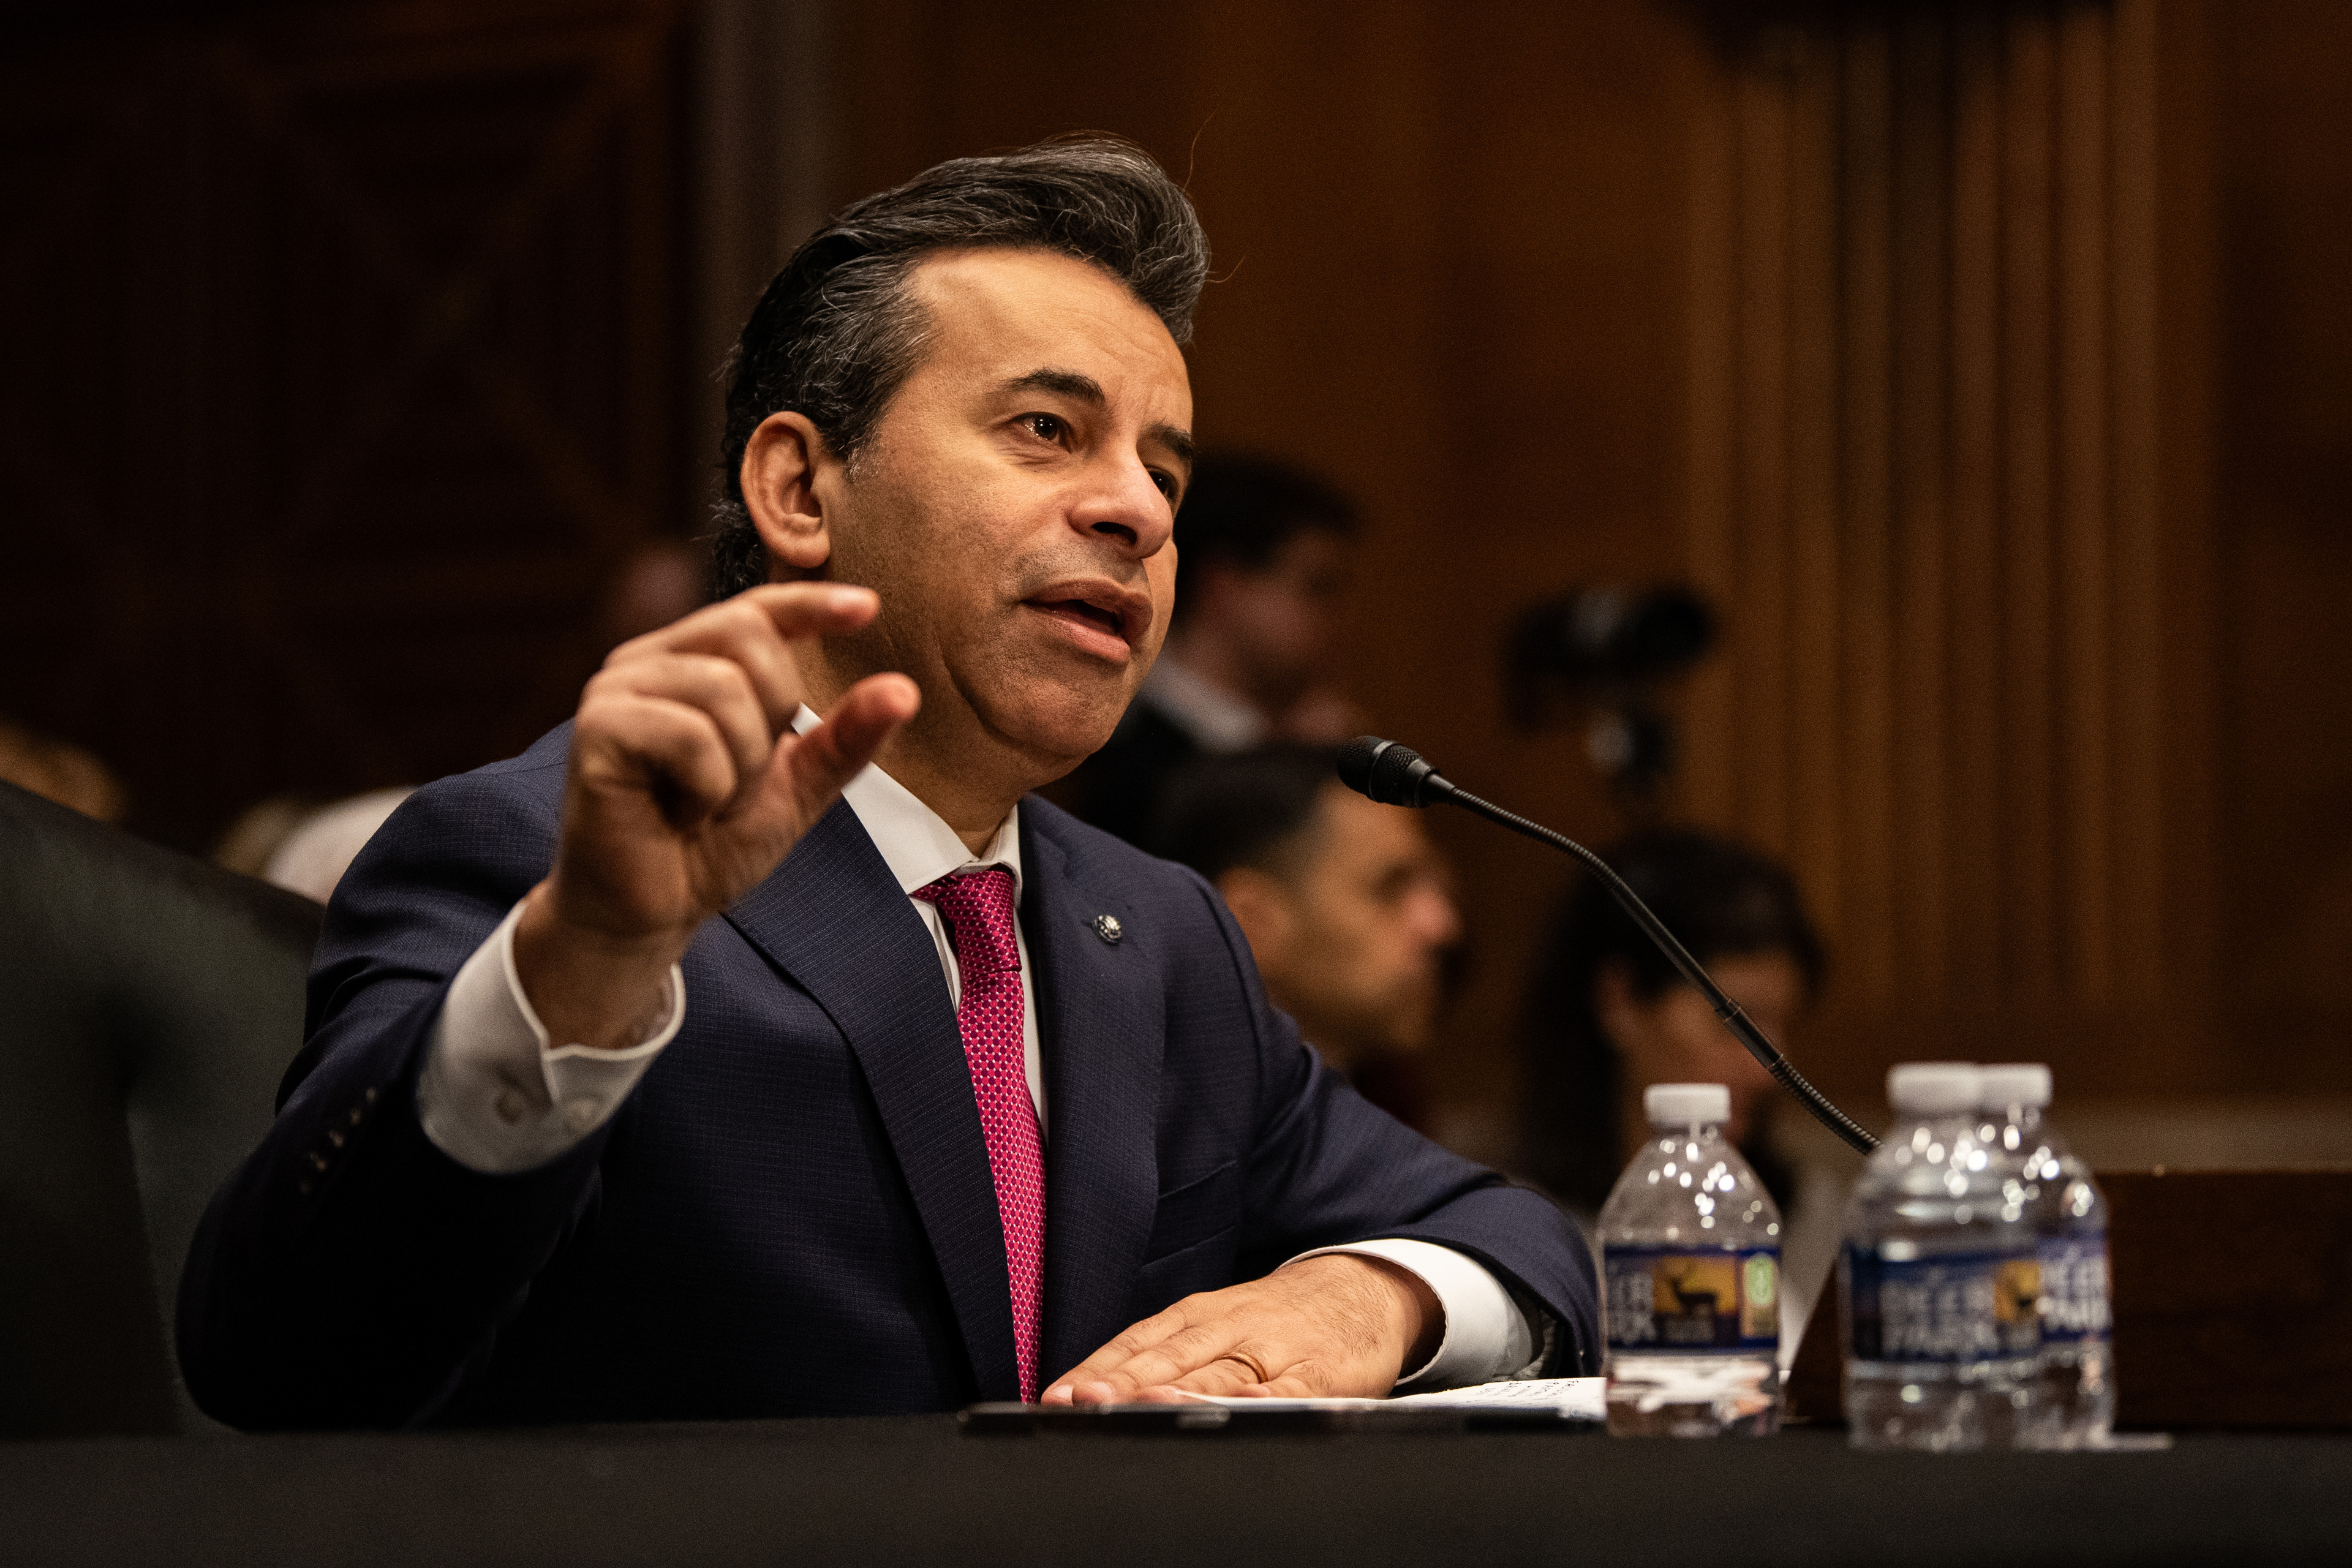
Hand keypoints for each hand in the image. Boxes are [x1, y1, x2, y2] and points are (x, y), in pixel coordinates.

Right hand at [515, 583, 918, 1049]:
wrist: (653, 912)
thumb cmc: (714, 844)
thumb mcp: (798, 785)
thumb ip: (845, 737)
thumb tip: (905, 690)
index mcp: (691, 661)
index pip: (757, 610)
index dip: (811, 603)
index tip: (869, 609)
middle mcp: (647, 660)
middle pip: (749, 636)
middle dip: (772, 716)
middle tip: (738, 780)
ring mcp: (616, 689)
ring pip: (723, 690)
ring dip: (739, 765)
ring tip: (705, 801)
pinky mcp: (597, 728)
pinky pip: (690, 734)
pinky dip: (707, 785)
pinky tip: (679, 811)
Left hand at [1040, 1255, 1440, 1404]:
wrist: (1361, 1290)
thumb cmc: (1276, 1320)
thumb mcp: (1219, 1322)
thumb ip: (1169, 1354)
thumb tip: (1096, 1390)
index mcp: (1200, 1315)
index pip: (1137, 1343)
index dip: (1097, 1368)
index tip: (1057, 1395)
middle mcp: (1231, 1327)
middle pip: (1168, 1358)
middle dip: (1122, 1382)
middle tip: (1081, 1400)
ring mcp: (1275, 1351)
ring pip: (1219, 1373)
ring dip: (1176, 1391)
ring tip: (1137, 1405)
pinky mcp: (1318, 1375)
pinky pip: (1285, 1392)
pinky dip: (1258, 1401)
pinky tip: (1233, 1413)